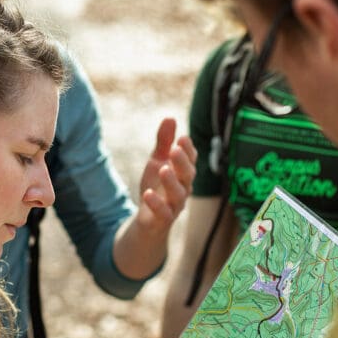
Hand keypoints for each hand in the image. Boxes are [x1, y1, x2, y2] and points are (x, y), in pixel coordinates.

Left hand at [136, 118, 196, 234]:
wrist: (148, 219)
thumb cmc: (156, 186)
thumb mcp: (157, 161)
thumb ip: (164, 142)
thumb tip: (170, 117)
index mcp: (183, 173)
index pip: (190, 160)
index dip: (188, 149)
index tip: (182, 137)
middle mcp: (183, 188)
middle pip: (188, 175)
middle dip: (183, 162)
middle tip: (175, 150)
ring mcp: (175, 205)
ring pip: (178, 194)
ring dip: (171, 181)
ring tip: (164, 169)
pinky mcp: (163, 219)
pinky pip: (163, 213)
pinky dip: (156, 204)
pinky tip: (147, 194)